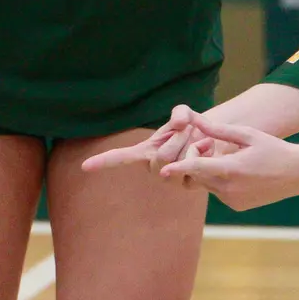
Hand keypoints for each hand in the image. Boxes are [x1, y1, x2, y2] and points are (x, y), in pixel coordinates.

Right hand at [83, 105, 239, 177]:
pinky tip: (208, 148)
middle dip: (178, 139)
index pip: (120, 158)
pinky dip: (204, 152)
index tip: (84, 167)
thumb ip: (180, 113)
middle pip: (162, 157)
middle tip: (188, 129)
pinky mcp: (189, 185)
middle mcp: (154, 169)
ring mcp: (171, 180)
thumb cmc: (191, 128)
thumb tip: (179, 124)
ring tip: (198, 138)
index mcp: (144, 152)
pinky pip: (195, 168)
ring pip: (179, 163)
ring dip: (192, 144)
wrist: (214, 143)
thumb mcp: (184, 114)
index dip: (103, 161)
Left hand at [157, 116, 298, 211]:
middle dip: (198, 160)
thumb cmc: (273, 149)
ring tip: (230, 156)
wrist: (298, 173)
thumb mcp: (248, 135)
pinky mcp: (237, 206)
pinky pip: (219, 192)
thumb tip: (197, 122)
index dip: (179, 168)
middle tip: (211, 144)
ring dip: (210, 171)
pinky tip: (240, 172)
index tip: (163, 171)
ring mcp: (233, 201)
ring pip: (208, 184)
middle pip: (200, 175)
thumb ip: (220, 131)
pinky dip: (221, 181)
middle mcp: (229, 189)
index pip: (197, 169)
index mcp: (231, 170)